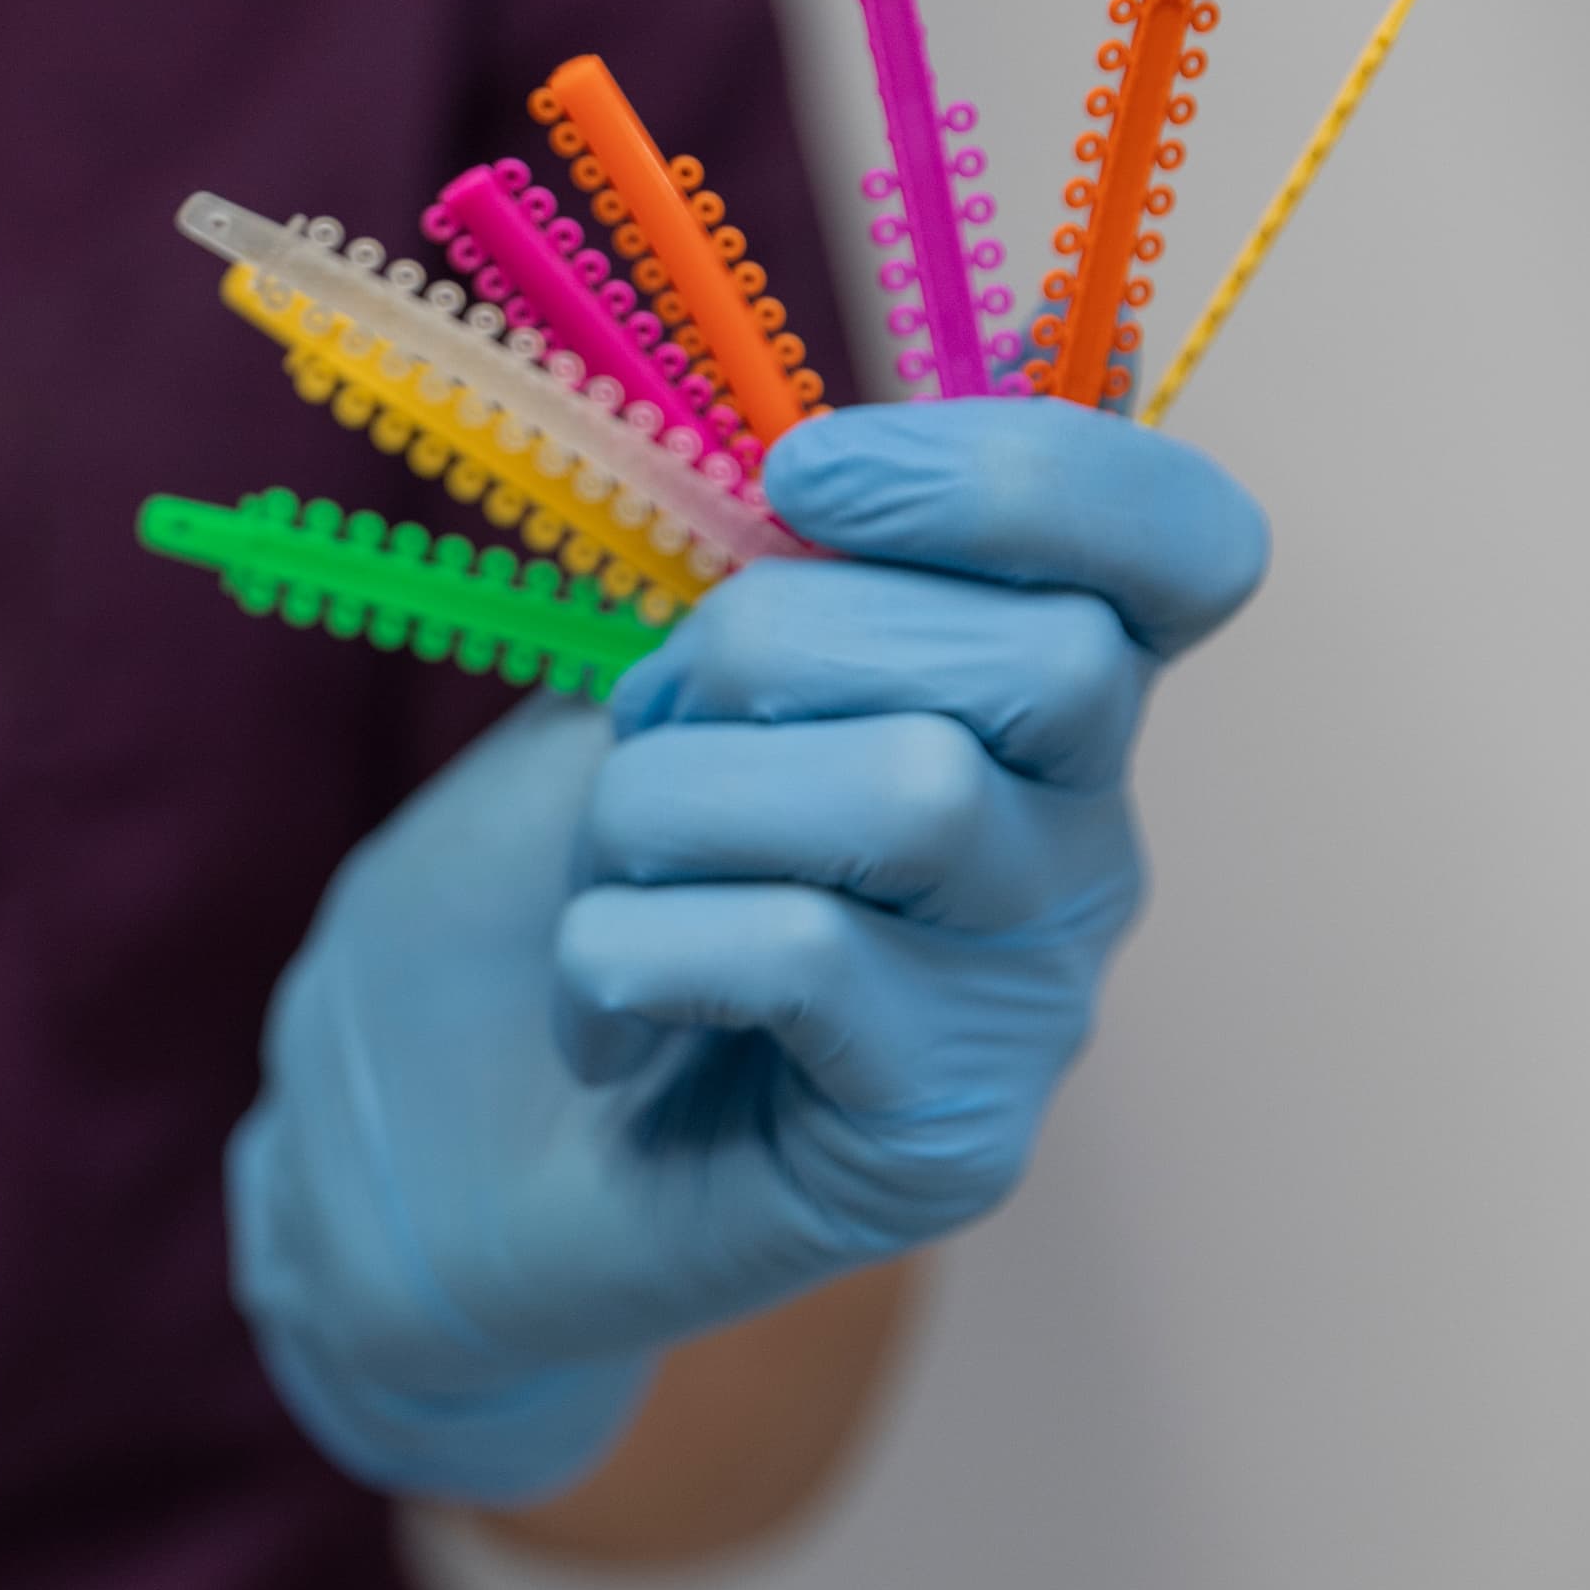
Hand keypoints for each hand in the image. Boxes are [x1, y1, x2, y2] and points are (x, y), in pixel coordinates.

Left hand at [231, 401, 1267, 1501]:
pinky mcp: (946, 1144)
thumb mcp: (626, 682)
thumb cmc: (526, 895)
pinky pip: (802, 952)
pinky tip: (599, 1024)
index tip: (805, 481)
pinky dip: (632, 953)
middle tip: (641, 744)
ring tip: (603, 888)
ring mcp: (1028, 1008)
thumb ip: (755, 569)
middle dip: (769, 649)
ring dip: (671, 809)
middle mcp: (1076, 853)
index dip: (1021, 476)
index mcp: (1022, 704)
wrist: (412, 1152)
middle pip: (1044, 655)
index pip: (1178, 546)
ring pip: (911, 792)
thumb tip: (873, 438)